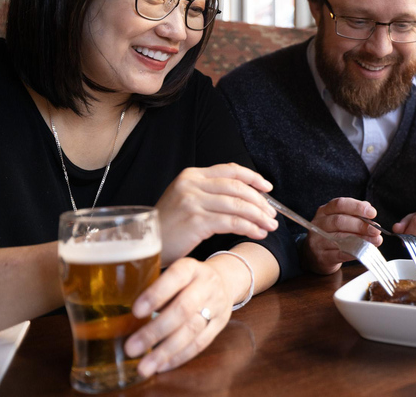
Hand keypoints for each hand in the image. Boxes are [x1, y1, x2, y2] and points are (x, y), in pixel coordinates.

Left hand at [124, 257, 235, 376]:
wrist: (225, 280)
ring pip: (192, 330)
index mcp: (191, 268)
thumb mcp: (175, 272)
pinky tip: (162, 365)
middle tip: (132, 347)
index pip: (175, 277)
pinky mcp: (220, 324)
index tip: (136, 311)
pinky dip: (180, 356)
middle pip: (183, 309)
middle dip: (156, 331)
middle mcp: (206, 285)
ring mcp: (216, 305)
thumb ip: (154, 286)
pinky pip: (201, 343)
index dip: (156, 294)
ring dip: (166, 350)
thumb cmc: (188, 278)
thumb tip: (119, 313)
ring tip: (145, 366)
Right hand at [155, 163, 278, 263]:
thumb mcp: (186, 200)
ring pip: (237, 205)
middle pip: (238, 187)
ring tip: (270, 225)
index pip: (230, 170)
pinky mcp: (196, 221)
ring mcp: (193, 201)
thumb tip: (247, 198)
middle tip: (272, 214)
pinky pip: (231, 222)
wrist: (143, 244)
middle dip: (260, 202)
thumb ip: (211, 193)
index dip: (253, 178)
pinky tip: (258, 233)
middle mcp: (192, 184)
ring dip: (259, 216)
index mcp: (191, 175)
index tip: (268, 188)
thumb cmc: (169, 226)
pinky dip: (249, 227)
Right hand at [303, 197, 382, 274]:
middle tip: (376, 230)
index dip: (356, 207)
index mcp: (324, 211)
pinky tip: (364, 251)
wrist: (314, 255)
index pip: (339, 204)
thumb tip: (369, 209)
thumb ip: (354, 214)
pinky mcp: (321, 257)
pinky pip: (339, 254)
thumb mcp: (340, 220)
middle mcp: (319, 224)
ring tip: (375, 241)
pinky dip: (353, 252)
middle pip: (339, 221)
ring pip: (340, 238)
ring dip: (361, 240)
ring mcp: (318, 241)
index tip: (372, 212)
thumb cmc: (332, 234)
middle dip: (360, 225)